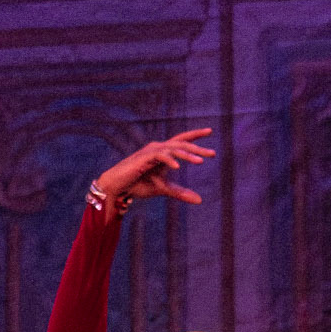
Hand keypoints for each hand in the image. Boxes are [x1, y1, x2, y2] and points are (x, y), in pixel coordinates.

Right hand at [95, 130, 214, 208]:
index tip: (210, 132)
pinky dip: (169, 160)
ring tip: (200, 162)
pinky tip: (178, 167)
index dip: (195, 136)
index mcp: (163, 152)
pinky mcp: (143, 158)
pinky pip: (159, 156)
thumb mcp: (164, 189)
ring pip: (172, 148)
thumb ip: (180, 193)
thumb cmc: (138, 184)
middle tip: (212, 154)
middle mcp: (158, 148)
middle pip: (181, 144)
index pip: (182, 141)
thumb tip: (200, 200)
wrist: (118, 186)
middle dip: (197, 149)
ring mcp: (150, 152)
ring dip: (187, 155)